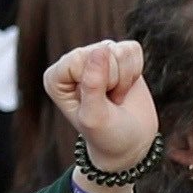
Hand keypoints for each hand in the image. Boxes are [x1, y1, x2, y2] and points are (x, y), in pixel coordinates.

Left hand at [46, 35, 158, 181]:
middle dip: (113, 81)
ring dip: (125, 79)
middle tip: (108, 103)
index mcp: (56, 77)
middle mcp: (73, 62)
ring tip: (115, 97)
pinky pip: (133, 49)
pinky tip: (125, 87)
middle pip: (102, 52)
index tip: (96, 104)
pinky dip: (136, 71)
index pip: (79, 59)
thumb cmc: (107, 135)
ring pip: (120, 51)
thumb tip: (100, 49)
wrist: (129, 143)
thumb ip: (93, 84)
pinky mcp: (118, 54)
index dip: (97, 82)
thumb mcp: (95, 117)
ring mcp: (96, 57)